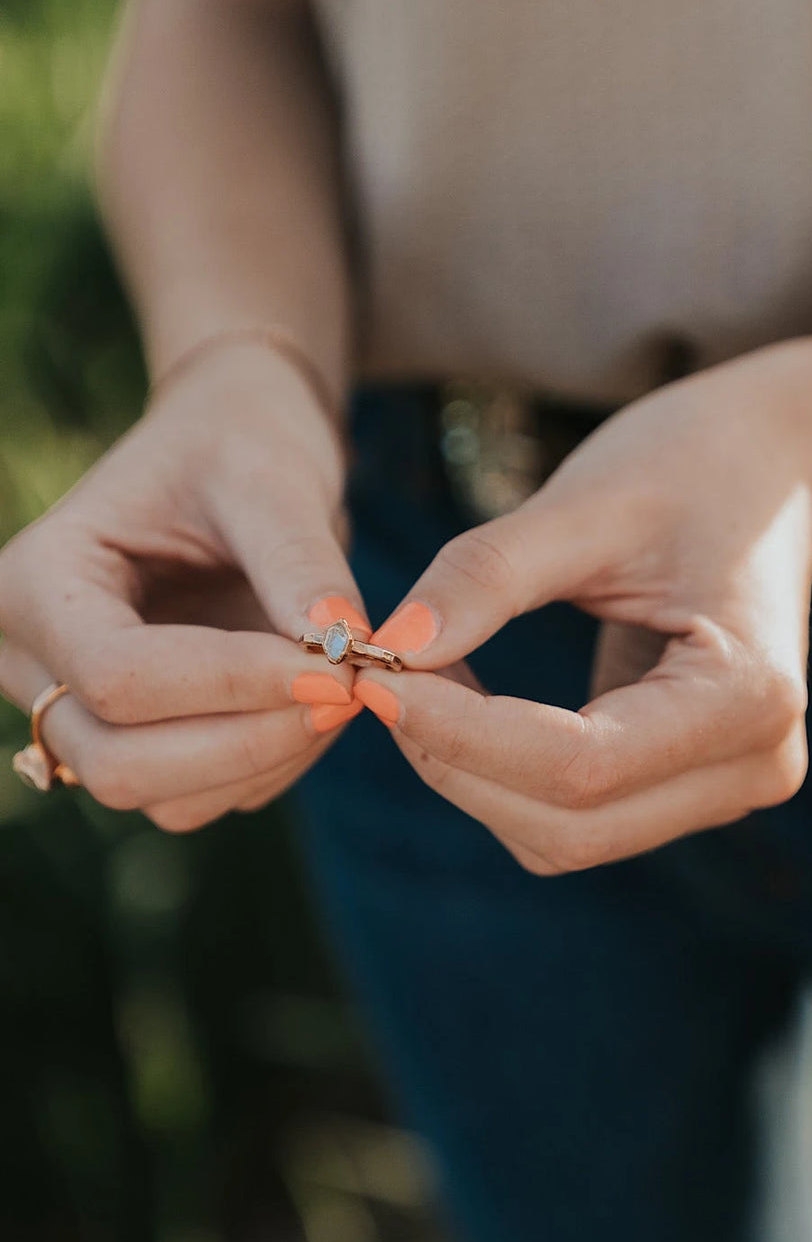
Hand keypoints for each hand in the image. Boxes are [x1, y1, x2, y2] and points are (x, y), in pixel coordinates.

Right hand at [0, 345, 367, 829]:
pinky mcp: (136, 744)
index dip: (233, 683)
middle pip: (121, 764)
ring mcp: (78, 714)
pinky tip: (317, 701)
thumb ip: (300, 563)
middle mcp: (34, 661)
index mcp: (38, 582)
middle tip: (348, 691)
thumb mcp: (271, 478)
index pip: (119, 675)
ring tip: (343, 686)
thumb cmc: (239, 442)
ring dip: (268, 759)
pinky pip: (203, 796)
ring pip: (164, 798)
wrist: (234, 452)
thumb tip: (346, 649)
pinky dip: (271, 765)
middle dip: (249, 741)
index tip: (339, 666)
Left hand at [353, 340, 811, 873]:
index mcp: (751, 694)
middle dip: (455, 761)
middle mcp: (754, 765)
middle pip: (568, 824)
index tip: (373, 672)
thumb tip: (391, 646)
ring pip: (563, 837)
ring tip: (423, 675)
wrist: (775, 469)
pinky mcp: (687, 788)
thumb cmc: (693, 464)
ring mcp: (726, 788)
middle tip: (382, 672)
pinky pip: (573, 819)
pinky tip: (468, 700)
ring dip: (470, 774)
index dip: (461, 733)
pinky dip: (499, 775)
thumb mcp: (587, 501)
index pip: (579, 765)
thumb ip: (487, 575)